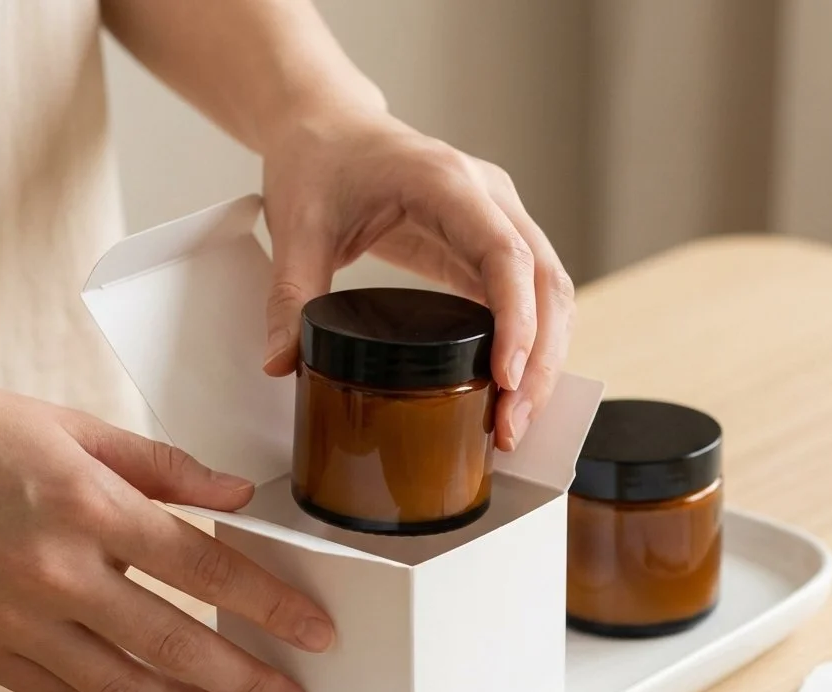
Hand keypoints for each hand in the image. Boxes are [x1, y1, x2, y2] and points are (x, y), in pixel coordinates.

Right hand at [0, 376, 333, 691]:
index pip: (206, 566)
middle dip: (245, 680)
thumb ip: (165, 468)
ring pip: (118, 685)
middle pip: (173, 641)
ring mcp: (15, 618)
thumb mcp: (78, 430)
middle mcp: (56, 570)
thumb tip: (233, 493)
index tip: (311, 631)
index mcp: (90, 507)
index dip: (269, 605)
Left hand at [261, 111, 574, 451]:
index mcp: (445, 183)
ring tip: (517, 420)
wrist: (330, 128)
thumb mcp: (296, 228)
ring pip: (550, 291)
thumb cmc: (320, 162)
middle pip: (545, 281)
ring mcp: (497, 218)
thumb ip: (291, 296)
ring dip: (545, 359)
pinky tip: (512, 389)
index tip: (506, 377)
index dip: (515, 319)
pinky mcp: (490, 244)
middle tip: (513, 424)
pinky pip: (531, 296)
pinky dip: (531, 344)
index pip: (504, 253)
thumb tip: (280, 364)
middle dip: (540, 360)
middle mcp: (487, 197)